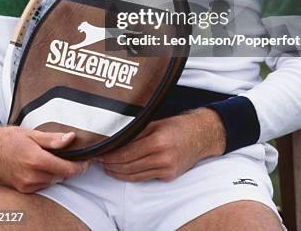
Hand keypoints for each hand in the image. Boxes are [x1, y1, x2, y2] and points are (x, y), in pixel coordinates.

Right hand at [0, 120, 89, 192]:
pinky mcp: (21, 189)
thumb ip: (53, 139)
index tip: (86, 161)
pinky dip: (47, 177)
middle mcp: (31, 176)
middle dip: (69, 168)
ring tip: (57, 159)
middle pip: (61, 177)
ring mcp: (25, 185)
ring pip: (52, 182)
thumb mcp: (32, 133)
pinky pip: (41, 185)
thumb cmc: (8, 139)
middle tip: (74, 157)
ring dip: (58, 173)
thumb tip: (71, 138)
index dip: (79, 167)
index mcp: (36, 160)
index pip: (66, 170)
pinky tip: (44, 166)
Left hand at [97, 108, 225, 182]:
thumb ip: (136, 132)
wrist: (201, 136)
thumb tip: (115, 138)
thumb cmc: (178, 126)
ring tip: (107, 167)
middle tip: (99, 160)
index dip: (110, 155)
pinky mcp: (168, 176)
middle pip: (128, 166)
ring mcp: (166, 169)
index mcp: (158, 141)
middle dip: (111, 165)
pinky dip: (131, 176)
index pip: (126, 153)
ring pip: (134, 175)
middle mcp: (162, 157)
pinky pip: (144, 178)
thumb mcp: (156, 123)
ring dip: (118, 173)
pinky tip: (122, 172)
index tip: (100, 153)